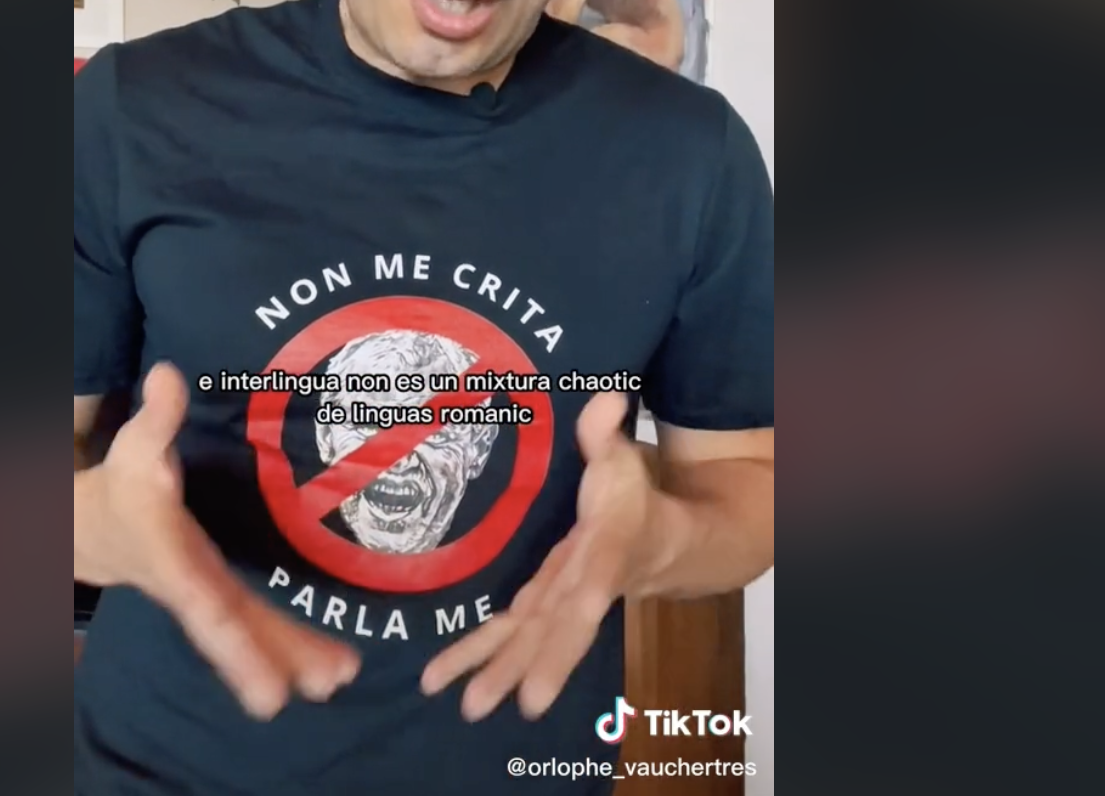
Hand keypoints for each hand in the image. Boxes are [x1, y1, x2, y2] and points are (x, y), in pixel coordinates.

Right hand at [75, 362, 359, 717]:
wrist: (94, 530)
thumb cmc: (124, 485)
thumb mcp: (133, 448)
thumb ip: (156, 417)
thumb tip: (167, 372)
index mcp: (171, 559)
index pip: (200, 599)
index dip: (226, 631)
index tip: (246, 655)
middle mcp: (192, 589)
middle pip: (230, 631)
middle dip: (262, 660)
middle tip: (300, 693)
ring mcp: (210, 599)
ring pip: (252, 635)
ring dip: (294, 657)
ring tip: (342, 677)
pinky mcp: (224, 599)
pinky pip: (260, 627)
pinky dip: (294, 647)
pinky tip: (336, 666)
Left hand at [419, 392, 659, 720]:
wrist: (664, 542)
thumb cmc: (636, 497)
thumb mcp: (625, 459)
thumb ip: (606, 434)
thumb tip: (607, 397)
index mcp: (605, 551)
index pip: (591, 584)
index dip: (576, 609)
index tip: (573, 620)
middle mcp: (583, 587)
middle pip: (556, 630)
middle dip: (528, 665)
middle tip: (495, 703)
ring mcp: (561, 604)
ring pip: (529, 642)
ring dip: (497, 672)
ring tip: (466, 708)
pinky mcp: (542, 608)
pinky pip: (509, 637)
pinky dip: (476, 657)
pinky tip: (440, 681)